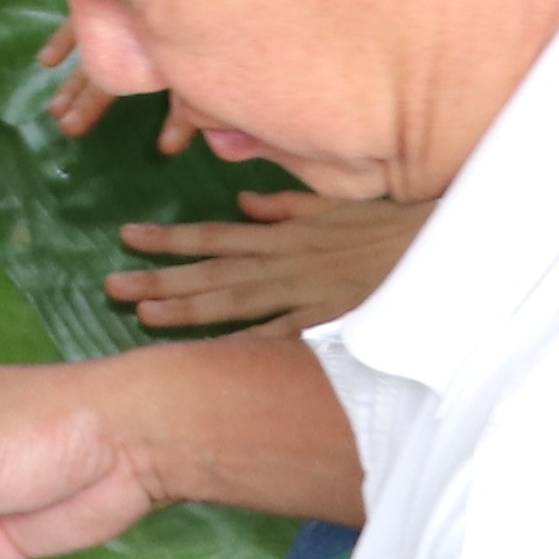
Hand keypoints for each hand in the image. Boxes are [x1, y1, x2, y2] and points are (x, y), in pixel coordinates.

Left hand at [30, 14, 213, 155]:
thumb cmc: (177, 6)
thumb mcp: (181, 66)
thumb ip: (187, 103)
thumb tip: (176, 145)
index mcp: (171, 56)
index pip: (181, 97)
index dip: (179, 123)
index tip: (168, 148)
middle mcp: (144, 39)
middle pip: (117, 80)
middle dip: (93, 106)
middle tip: (70, 131)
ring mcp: (117, 18)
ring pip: (92, 59)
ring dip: (75, 86)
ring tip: (55, 112)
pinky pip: (75, 28)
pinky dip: (64, 43)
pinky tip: (47, 61)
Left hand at [104, 188, 423, 336]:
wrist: (448, 250)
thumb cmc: (397, 227)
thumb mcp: (340, 204)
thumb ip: (290, 204)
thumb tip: (244, 201)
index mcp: (287, 234)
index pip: (216, 234)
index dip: (170, 238)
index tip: (127, 238)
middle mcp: (286, 262)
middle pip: (212, 271)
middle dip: (160, 279)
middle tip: (110, 286)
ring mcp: (306, 294)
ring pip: (236, 302)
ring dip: (188, 309)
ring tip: (142, 316)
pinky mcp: (331, 322)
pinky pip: (282, 335)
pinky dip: (248, 344)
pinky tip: (214, 357)